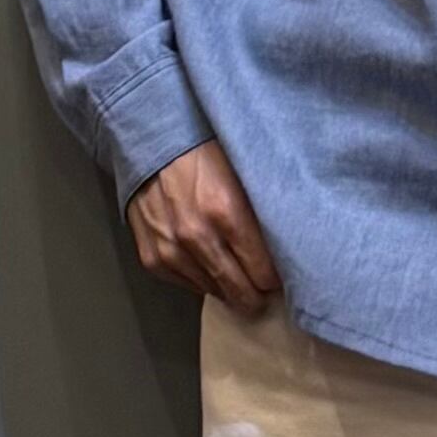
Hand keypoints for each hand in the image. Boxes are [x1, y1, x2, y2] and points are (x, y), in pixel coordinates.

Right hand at [127, 139, 281, 316]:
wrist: (151, 142)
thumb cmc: (204, 153)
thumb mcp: (244, 174)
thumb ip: (261, 214)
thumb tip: (284, 249)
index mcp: (226, 213)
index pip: (263, 273)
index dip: (275, 278)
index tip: (280, 275)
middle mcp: (196, 237)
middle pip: (239, 291)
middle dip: (256, 294)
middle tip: (265, 291)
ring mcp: (170, 250)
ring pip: (213, 292)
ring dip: (228, 287)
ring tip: (238, 276)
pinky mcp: (152, 258)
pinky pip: (186, 285)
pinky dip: (201, 279)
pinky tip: (209, 266)